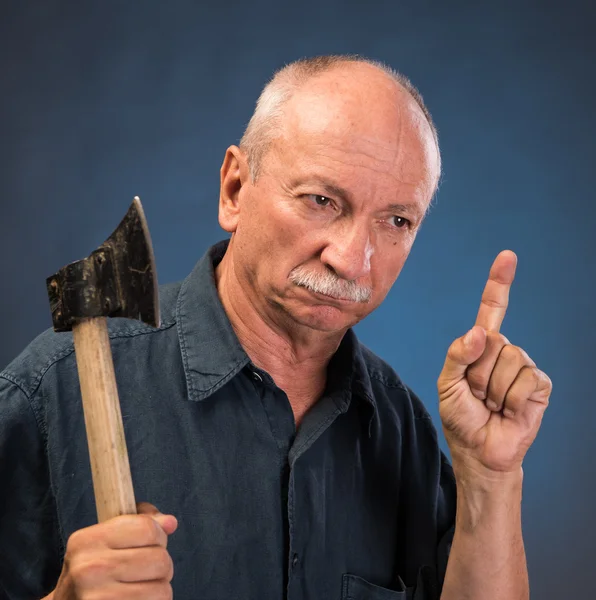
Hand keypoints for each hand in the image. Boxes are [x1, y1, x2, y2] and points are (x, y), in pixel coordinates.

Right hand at [49, 502, 176, 599]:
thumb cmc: (95, 571)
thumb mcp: (108, 539)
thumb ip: (141, 522)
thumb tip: (170, 522)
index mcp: (87, 541)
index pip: (147, 528)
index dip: (158, 535)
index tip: (150, 543)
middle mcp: (88, 569)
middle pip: (160, 559)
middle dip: (162, 565)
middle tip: (145, 571)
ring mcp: (96, 598)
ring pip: (162, 589)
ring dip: (158, 589)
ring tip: (140, 588)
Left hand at [437, 251, 551, 475]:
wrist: (480, 450)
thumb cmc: (461, 415)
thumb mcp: (448, 383)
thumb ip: (458, 354)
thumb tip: (481, 332)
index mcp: (481, 346)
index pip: (492, 310)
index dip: (499, 284)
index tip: (507, 257)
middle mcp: (504, 351)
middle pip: (493, 342)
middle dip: (479, 373)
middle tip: (477, 394)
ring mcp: (523, 366)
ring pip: (509, 361)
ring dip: (494, 389)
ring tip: (491, 403)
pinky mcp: (539, 385)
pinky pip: (525, 381)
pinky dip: (511, 400)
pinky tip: (508, 410)